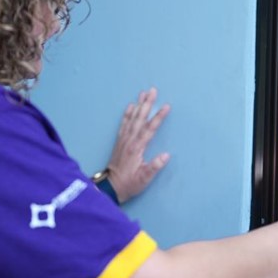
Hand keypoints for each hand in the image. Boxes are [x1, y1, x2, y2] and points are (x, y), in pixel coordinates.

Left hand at [106, 88, 172, 202]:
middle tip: (152, 90)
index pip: (150, 129)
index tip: (166, 106)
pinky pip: (124, 124)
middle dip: (147, 104)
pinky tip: (130, 106)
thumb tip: (166, 155)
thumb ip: (155, 167)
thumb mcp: (144, 179)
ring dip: (138, 105)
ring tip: (143, 93)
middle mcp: (130, 140)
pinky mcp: (120, 141)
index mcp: (137, 148)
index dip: (158, 117)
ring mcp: (124, 139)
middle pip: (140, 118)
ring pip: (132, 118)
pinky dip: (127, 114)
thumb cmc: (129, 183)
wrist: (111, 187)